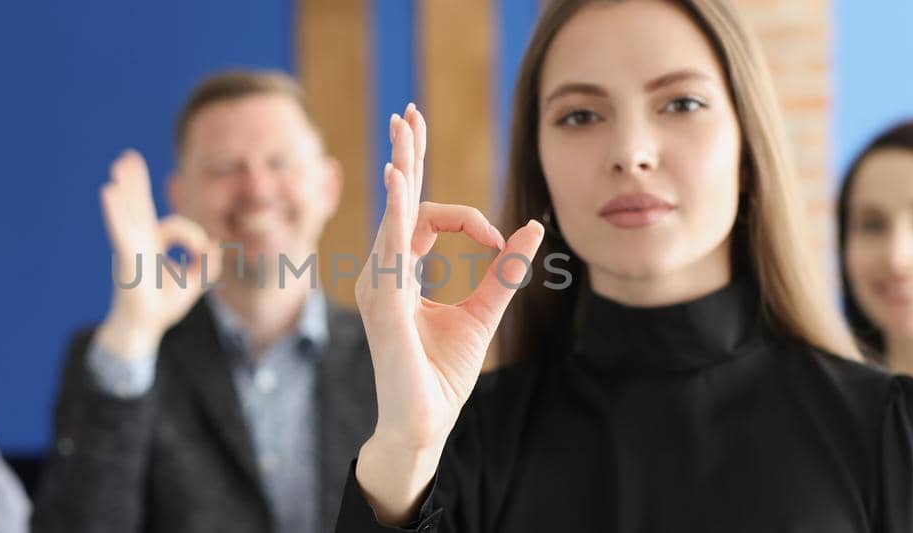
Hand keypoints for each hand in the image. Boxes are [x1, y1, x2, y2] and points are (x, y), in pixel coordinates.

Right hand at [94, 150, 219, 358]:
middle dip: (135, 182)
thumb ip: (209, 263)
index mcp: (151, 245)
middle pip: (137, 205)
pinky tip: (108, 192)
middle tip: (127, 158)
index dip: (195, 237)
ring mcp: (129, 248)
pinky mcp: (125, 258)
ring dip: (126, 187)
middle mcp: (138, 242)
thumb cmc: (163, 307)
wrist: (144, 329)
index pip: (175, 225)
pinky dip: (115, 211)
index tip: (205, 254)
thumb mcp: (195, 282)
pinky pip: (121, 230)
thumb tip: (216, 246)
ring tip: (120, 163)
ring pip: (128, 211)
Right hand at [353, 103, 544, 523]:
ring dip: (400, 173)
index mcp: (402, 273)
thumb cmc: (443, 374)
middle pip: (396, 202)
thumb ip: (505, 270)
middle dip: (405, 155)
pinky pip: (389, 249)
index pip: (425, 219)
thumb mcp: (484, 313)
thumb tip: (534, 227)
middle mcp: (384, 273)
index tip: (500, 238)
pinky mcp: (382, 305)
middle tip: (407, 113)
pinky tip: (397, 182)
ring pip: (391, 217)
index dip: (467, 218)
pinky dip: (395, 214)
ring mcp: (378, 287)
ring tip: (403, 134)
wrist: (425, 424)